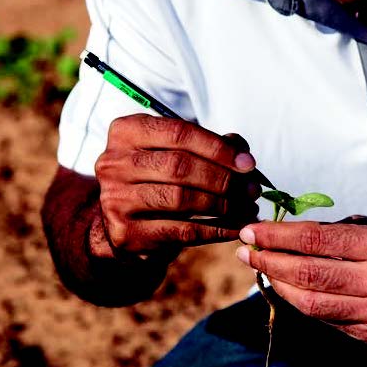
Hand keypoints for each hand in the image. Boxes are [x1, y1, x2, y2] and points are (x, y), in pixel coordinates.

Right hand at [92, 115, 260, 258]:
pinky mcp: (126, 234)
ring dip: (224, 205)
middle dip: (224, 178)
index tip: (248, 163)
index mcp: (127, 131)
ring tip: (247, 208)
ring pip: (181, 199)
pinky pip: (182, 231)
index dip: (218, 148)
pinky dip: (215, 230)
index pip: (179, 133)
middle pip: (180, 166)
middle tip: (252, 189)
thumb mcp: (176, 152)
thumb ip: (209, 146)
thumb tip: (243, 154)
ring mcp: (116, 199)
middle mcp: (114, 163)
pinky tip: (235, 227)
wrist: (125, 222)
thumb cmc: (158, 178)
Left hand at [236, 219, 366, 342]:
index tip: (251, 231)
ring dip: (279, 287)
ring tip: (262, 271)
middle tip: (245, 251)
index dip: (276, 236)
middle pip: (307, 276)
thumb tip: (286, 236)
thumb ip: (339, 232)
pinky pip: (330, 322)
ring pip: (312, 305)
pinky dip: (306, 305)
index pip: (315, 240)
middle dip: (268, 263)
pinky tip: (291, 290)